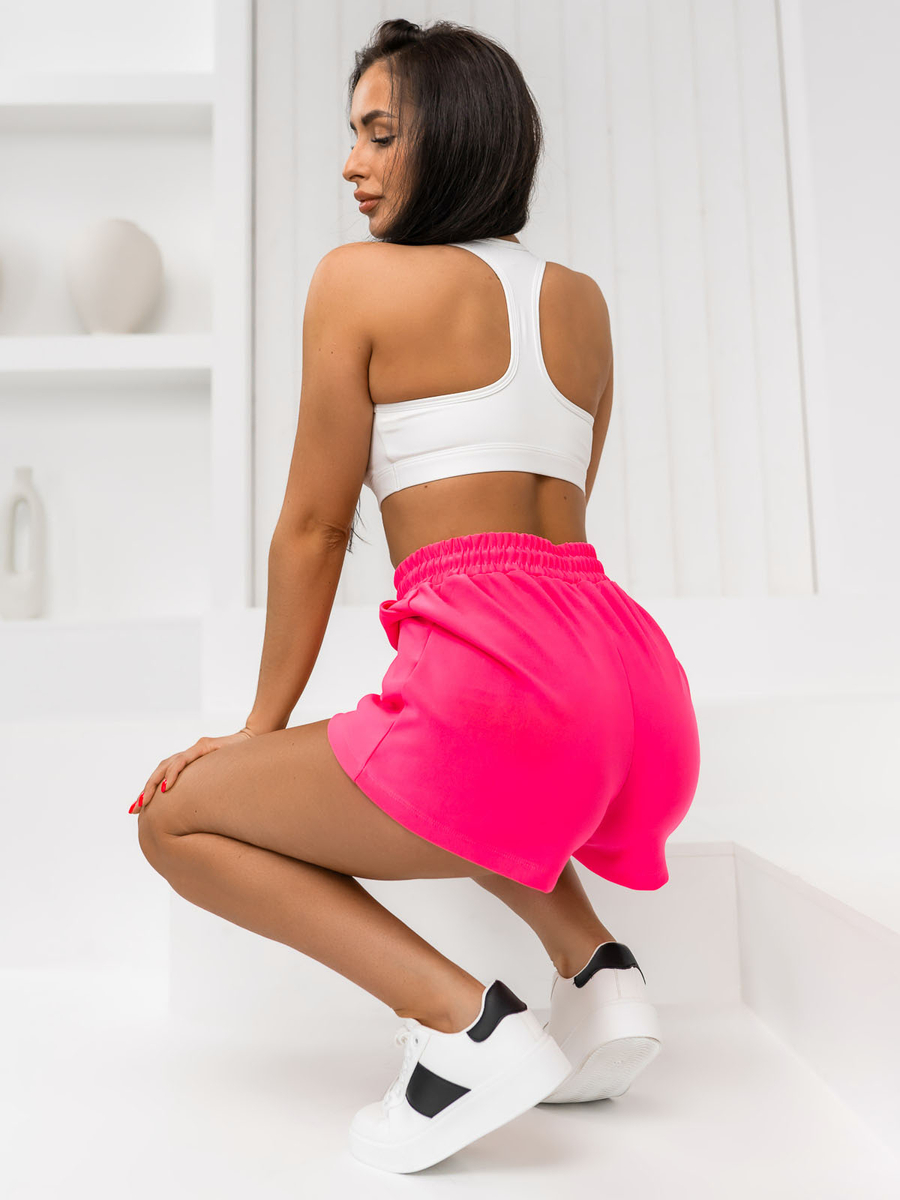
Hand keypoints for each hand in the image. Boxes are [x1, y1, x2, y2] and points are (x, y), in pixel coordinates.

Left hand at [131, 727, 257, 812]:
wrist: (257, 739)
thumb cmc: (242, 764)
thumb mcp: (220, 782)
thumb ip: (207, 792)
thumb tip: (200, 816)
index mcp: (190, 766)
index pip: (163, 777)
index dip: (149, 791)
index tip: (137, 810)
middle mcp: (188, 756)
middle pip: (159, 772)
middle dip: (146, 790)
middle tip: (135, 809)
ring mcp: (195, 749)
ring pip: (166, 765)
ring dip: (154, 784)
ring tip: (146, 800)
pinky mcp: (205, 746)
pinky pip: (184, 759)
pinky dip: (174, 772)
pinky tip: (168, 785)